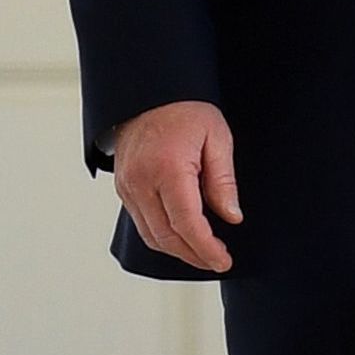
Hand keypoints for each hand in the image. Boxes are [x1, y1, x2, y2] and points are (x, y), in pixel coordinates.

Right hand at [112, 101, 243, 273]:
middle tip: (217, 260)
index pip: (187, 223)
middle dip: (194, 255)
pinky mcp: (123, 188)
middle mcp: (141, 181)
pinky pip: (141, 223)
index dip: (206, 248)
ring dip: (177, 251)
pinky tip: (182, 237)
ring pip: (151, 235)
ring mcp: (127, 186)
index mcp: (168, 168)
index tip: (223, 261)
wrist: (149, 93)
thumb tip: (231, 216)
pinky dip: (162, 237)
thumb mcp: (217, 137)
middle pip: (166, 236)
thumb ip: (224, 181)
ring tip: (202, 253)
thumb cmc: (184, 110)